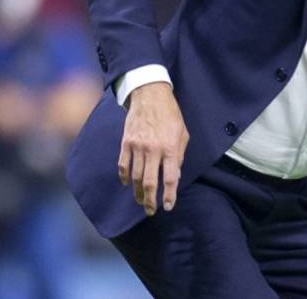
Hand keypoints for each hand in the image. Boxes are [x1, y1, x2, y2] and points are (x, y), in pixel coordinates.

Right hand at [118, 81, 188, 215]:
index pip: (169, 178)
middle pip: (149, 182)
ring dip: (137, 192)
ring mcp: (137, 146)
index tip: (167, 206)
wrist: (150, 95)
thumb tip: (175, 176)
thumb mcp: (183, 133)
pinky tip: (127, 184)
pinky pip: (123, 165)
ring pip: (135, 177)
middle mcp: (153, 149)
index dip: (169, 195)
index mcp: (170, 147)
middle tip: (151, 211)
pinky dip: (124, 177)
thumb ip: (179, 155)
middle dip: (149, 200)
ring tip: (140, 200)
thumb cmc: (170, 115)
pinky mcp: (126, 143)